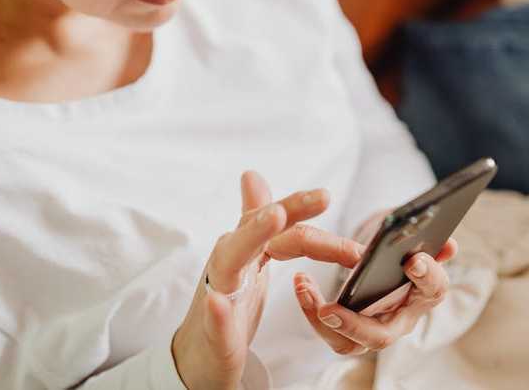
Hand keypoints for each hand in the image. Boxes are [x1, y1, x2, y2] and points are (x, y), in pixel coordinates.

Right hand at [171, 171, 364, 389]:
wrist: (201, 351)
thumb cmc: (230, 300)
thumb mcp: (249, 257)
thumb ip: (255, 218)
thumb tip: (252, 175)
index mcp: (244, 246)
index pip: (274, 220)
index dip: (300, 208)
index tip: (326, 196)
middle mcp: (228, 262)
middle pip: (255, 231)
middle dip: (279, 214)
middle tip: (306, 198)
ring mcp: (217, 293)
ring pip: (230, 260)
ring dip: (251, 237)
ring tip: (273, 217)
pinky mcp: (213, 330)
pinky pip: (214, 318)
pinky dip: (216, 310)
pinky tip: (217, 302)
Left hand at [292, 222, 458, 356]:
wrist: (387, 277)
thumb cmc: (400, 259)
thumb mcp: (413, 246)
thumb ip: (428, 244)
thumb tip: (450, 245)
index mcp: (424, 294)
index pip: (434, 290)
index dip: (427, 276)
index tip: (413, 261)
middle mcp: (401, 320)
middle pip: (382, 335)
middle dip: (354, 325)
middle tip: (328, 310)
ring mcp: (375, 331)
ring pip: (350, 344)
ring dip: (324, 323)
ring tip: (307, 294)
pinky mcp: (352, 335)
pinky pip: (332, 334)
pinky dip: (312, 311)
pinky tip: (303, 285)